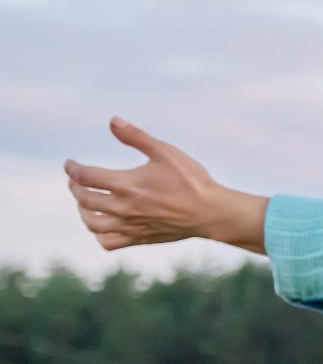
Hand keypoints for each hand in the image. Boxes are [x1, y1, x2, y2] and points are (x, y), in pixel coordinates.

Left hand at [64, 118, 266, 252]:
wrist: (211, 211)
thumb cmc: (191, 179)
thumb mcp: (165, 151)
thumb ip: (137, 137)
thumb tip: (113, 121)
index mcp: (126, 184)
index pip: (85, 176)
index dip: (72, 168)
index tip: (70, 163)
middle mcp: (123, 207)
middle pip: (84, 199)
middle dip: (75, 187)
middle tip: (76, 180)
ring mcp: (130, 225)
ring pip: (91, 223)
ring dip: (82, 211)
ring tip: (85, 202)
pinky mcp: (139, 238)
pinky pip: (108, 242)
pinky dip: (99, 234)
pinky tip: (103, 224)